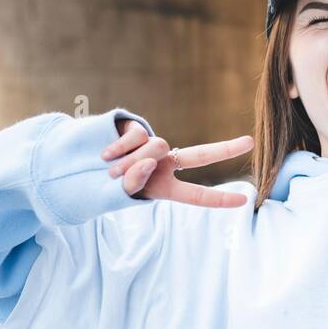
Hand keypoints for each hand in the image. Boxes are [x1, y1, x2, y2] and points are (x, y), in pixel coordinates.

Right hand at [102, 119, 253, 206]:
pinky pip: (136, 137)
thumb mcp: (120, 194)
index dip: (219, 199)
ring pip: (155, 148)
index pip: (196, 195)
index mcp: (164, 187)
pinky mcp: (137, 128)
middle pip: (200, 155)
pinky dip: (119, 150)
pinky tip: (104, 155)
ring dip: (130, 162)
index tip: (244, 200)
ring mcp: (151, 145)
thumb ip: (135, 183)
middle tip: (251, 142)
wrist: (76, 166)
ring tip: (111, 170)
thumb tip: (148, 161)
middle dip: (225, 149)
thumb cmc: (102, 186)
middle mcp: (164, 164)